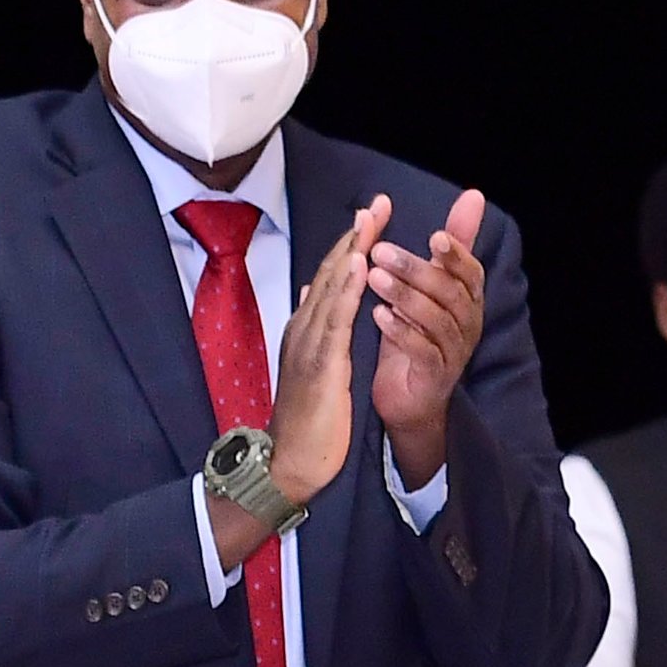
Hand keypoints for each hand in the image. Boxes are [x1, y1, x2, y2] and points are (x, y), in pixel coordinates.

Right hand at [211, 203, 384, 569]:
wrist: (289, 463)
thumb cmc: (307, 421)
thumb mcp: (313, 369)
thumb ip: (315, 331)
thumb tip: (312, 295)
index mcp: (308, 331)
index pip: (332, 280)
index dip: (352, 246)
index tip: (372, 216)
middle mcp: (305, 330)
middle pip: (331, 274)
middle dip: (355, 237)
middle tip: (377, 203)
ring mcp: (309, 346)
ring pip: (331, 290)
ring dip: (351, 252)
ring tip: (370, 221)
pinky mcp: (319, 366)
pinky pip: (335, 322)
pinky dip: (346, 291)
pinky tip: (360, 268)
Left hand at [366, 191, 490, 487]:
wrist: (409, 398)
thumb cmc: (418, 331)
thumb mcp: (433, 282)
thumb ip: (451, 242)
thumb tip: (473, 195)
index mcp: (467, 297)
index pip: (470, 270)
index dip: (456, 253)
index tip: (434, 236)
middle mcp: (467, 323)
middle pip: (449, 292)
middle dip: (416, 269)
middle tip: (381, 251)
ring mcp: (454, 351)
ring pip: (435, 319)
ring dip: (404, 296)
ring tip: (374, 278)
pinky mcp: (436, 376)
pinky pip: (423, 351)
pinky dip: (401, 332)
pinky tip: (378, 316)